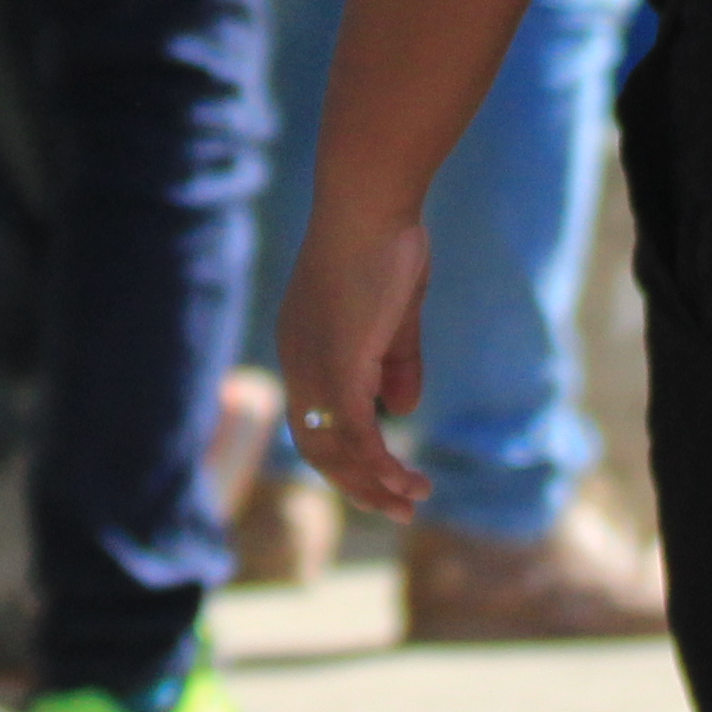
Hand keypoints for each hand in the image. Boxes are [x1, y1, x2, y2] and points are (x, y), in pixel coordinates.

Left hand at [275, 200, 437, 520]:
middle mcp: (299, 362)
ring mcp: (314, 367)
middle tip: (399, 508)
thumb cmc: (384, 244)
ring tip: (412, 502)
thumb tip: (402, 411)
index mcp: (305, 347)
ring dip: (374, 484)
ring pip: (334, 449)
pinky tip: (409, 479)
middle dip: (358, 484)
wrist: (369, 203)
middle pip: (317, 447)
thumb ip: (396, 364)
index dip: (347, 453)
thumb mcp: (395, 316)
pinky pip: (357, 434)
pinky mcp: (339, 368)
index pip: (314, 419)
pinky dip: (381, 465)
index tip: (384, 476)